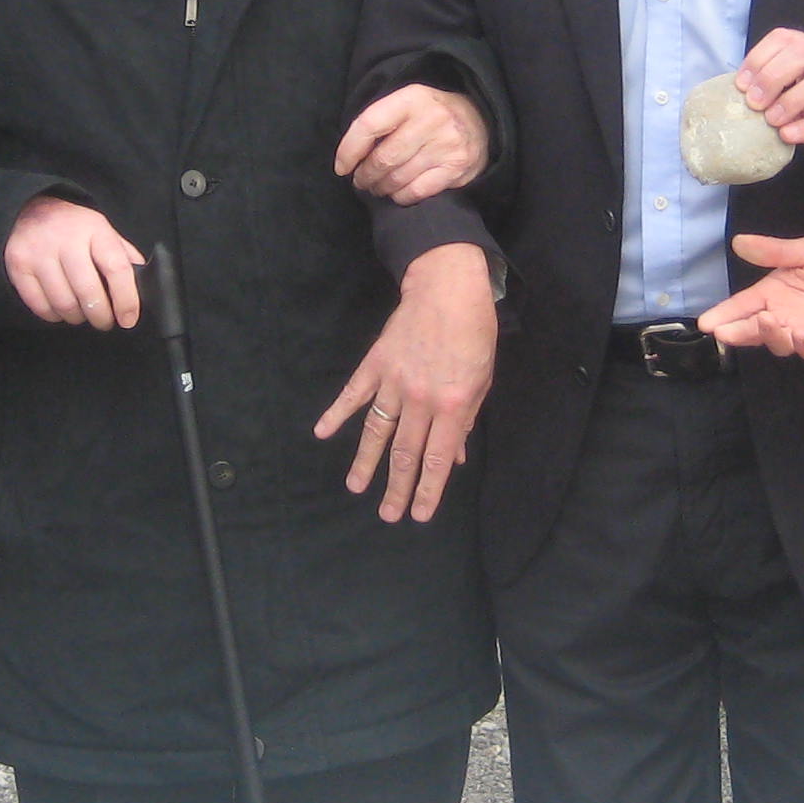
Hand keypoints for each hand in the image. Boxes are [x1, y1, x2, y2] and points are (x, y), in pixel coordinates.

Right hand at [3, 195, 145, 328]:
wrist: (28, 209)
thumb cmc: (72, 226)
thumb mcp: (102, 230)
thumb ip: (122, 255)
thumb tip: (142, 287)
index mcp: (94, 229)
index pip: (117, 269)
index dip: (126, 299)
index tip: (128, 319)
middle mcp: (65, 239)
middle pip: (88, 292)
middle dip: (101, 316)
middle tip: (105, 322)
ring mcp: (39, 252)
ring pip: (64, 303)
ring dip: (77, 318)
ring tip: (83, 314)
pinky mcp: (18, 265)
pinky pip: (39, 305)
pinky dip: (54, 316)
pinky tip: (61, 310)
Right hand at [315, 244, 494, 521]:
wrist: (447, 287)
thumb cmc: (474, 333)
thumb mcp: (481, 379)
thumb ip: (466, 420)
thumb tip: (454, 458)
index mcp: (452, 404)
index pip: (437, 458)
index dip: (429, 490)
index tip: (420, 515)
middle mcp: (420, 399)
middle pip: (405, 453)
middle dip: (398, 488)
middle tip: (388, 515)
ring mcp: (393, 381)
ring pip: (376, 431)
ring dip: (366, 462)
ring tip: (356, 488)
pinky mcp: (375, 364)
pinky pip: (354, 394)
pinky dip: (336, 413)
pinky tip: (322, 432)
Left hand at [335, 85, 488, 205]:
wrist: (483, 120)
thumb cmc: (432, 114)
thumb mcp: (408, 103)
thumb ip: (382, 122)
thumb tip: (350, 155)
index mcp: (412, 99)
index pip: (369, 125)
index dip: (349, 150)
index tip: (342, 167)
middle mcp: (431, 119)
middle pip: (384, 158)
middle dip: (365, 175)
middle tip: (361, 181)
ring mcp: (447, 144)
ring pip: (398, 177)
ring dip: (381, 188)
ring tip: (377, 188)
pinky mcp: (457, 168)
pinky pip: (417, 191)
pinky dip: (401, 197)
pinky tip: (397, 194)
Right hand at [698, 233, 803, 359]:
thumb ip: (776, 252)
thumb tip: (739, 242)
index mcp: (775, 291)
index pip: (743, 305)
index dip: (724, 314)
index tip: (708, 323)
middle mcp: (783, 314)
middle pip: (752, 328)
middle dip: (737, 332)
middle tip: (725, 332)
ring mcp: (803, 331)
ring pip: (776, 342)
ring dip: (769, 336)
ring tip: (769, 322)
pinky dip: (801, 345)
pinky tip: (799, 334)